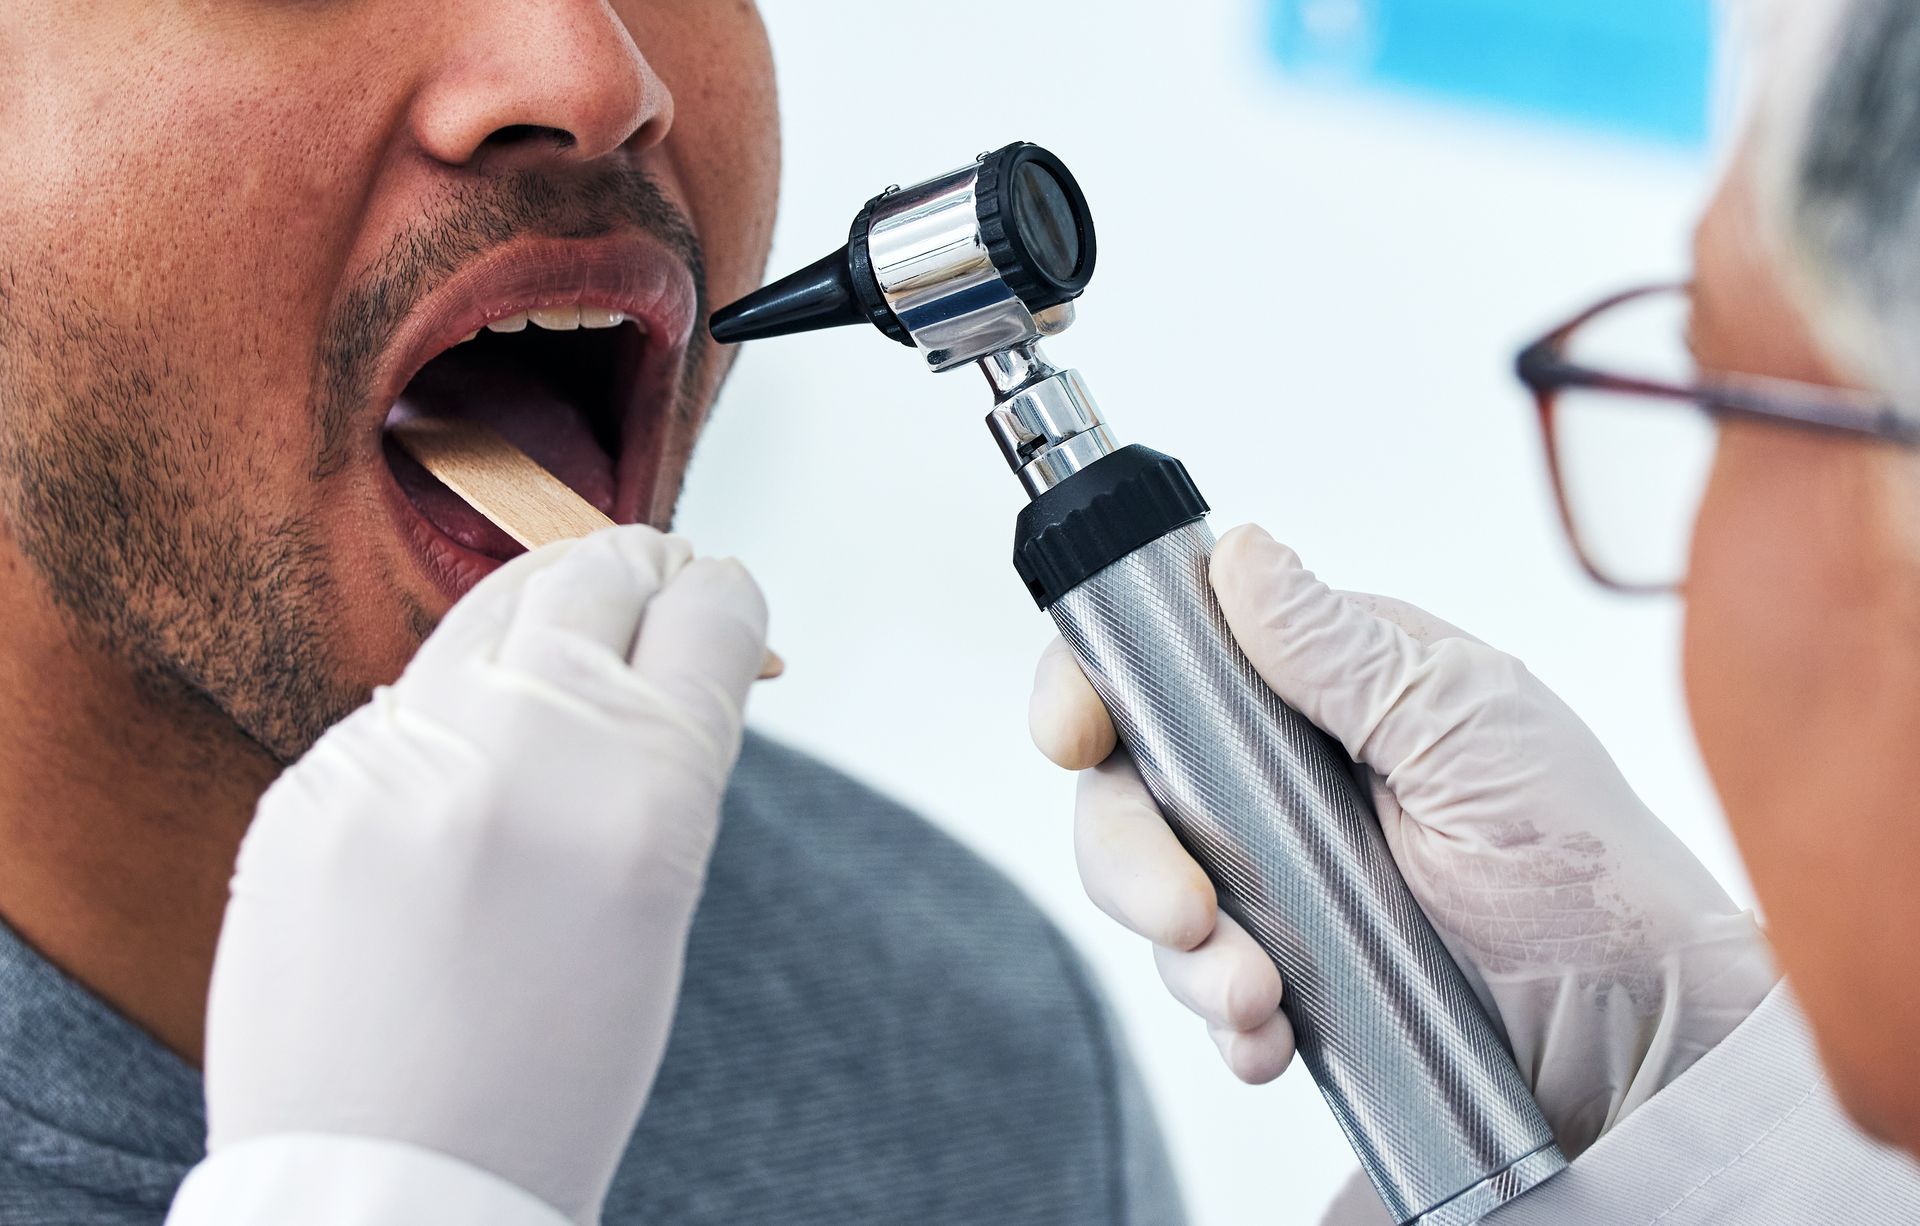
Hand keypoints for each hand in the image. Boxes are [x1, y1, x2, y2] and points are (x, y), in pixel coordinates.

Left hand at [200, 527, 767, 1223]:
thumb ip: (662, 761)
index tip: (718, 607)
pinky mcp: (309, 785)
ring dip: (541, 614)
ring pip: (489, 608)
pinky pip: (403, 698)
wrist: (387, 1181)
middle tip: (649, 586)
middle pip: (598, 571)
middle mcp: (523, 752)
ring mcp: (400, 761)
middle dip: (638, 570)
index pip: (709, 613)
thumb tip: (663, 651)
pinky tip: (463, 768)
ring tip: (560, 648)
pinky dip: (450, 708)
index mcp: (646, 795)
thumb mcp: (659, 907)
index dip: (727, 603)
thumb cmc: (550, 1065)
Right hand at [1029, 524, 1776, 1154]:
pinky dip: (1222, 1018)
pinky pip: (1204, 985)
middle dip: (1130, 854)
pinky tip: (1270, 1038)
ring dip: (1183, 953)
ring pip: (1152, 891)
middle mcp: (1281, 773)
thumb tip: (1237, 552)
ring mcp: (1279, 875)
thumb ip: (1340, 652)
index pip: (1165, 660)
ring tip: (1257, 996)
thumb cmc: (1581, 857)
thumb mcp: (1467, 730)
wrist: (1637, 1030)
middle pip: (1130, 787)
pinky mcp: (1288, 967)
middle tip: (1184, 913)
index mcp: (1318, 686)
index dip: (1095, 686)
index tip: (1070, 733)